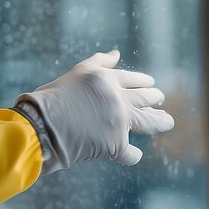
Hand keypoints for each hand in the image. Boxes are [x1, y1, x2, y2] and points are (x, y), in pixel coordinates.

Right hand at [16, 50, 173, 174]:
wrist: (41, 126)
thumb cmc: (51, 99)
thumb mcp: (76, 73)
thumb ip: (98, 62)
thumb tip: (116, 53)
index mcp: (106, 78)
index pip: (132, 78)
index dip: (143, 80)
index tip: (150, 82)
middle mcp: (117, 98)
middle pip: (146, 98)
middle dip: (155, 98)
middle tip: (159, 98)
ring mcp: (119, 121)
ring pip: (149, 122)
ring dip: (161, 122)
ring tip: (167, 121)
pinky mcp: (116, 144)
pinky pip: (130, 153)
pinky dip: (131, 155)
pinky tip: (132, 155)